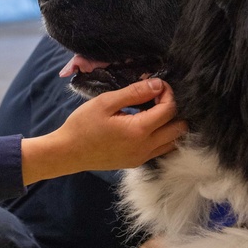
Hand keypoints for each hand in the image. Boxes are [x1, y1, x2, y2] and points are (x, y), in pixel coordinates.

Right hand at [20, 78, 185, 184]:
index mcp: (139, 131)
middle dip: (173, 109)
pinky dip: (162, 136)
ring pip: (173, 142)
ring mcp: (142, 157)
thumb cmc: (83, 125)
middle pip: (179, 128)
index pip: (170, 110)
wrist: (68, 152)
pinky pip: (161, 149)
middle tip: (156, 98)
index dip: (168, 93)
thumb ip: (134, 93)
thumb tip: (158, 84)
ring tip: (153, 111)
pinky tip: (146, 125)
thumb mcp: (106, 102)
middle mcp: (145, 147)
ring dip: (170, 124)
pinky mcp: (136, 162)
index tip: (157, 84)